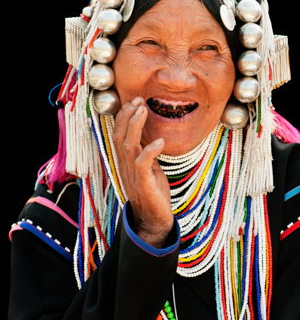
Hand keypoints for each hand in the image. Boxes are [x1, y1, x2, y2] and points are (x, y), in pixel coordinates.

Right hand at [113, 97, 172, 246]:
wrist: (154, 219)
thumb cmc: (153, 192)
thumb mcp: (149, 167)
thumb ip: (146, 152)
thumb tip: (151, 135)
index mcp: (125, 161)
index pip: (119, 134)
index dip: (125, 117)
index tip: (135, 101)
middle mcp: (125, 165)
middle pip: (119, 136)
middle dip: (127, 116)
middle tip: (138, 100)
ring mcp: (132, 174)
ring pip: (128, 146)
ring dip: (135, 126)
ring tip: (144, 110)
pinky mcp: (143, 183)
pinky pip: (143, 164)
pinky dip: (150, 151)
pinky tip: (160, 141)